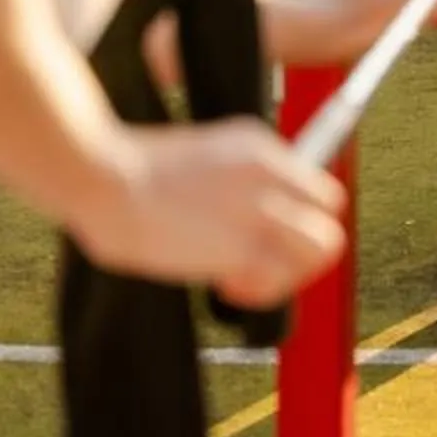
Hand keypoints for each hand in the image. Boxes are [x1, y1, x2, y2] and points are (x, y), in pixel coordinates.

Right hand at [76, 119, 345, 307]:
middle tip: (264, 260)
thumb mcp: (200, 154)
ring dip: (290, 269)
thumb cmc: (130, 171)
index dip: (299, 214)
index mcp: (259, 146)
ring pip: (323, 245)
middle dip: (305, 242)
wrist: (104, 174)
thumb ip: (233, 177)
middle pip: (332, 210)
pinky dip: (262, 290)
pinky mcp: (242, 246)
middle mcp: (271, 173)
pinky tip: (225, 286)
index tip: (269, 232)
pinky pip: (281, 278)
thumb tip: (242, 210)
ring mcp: (260, 208)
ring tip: (243, 275)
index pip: (315, 183)